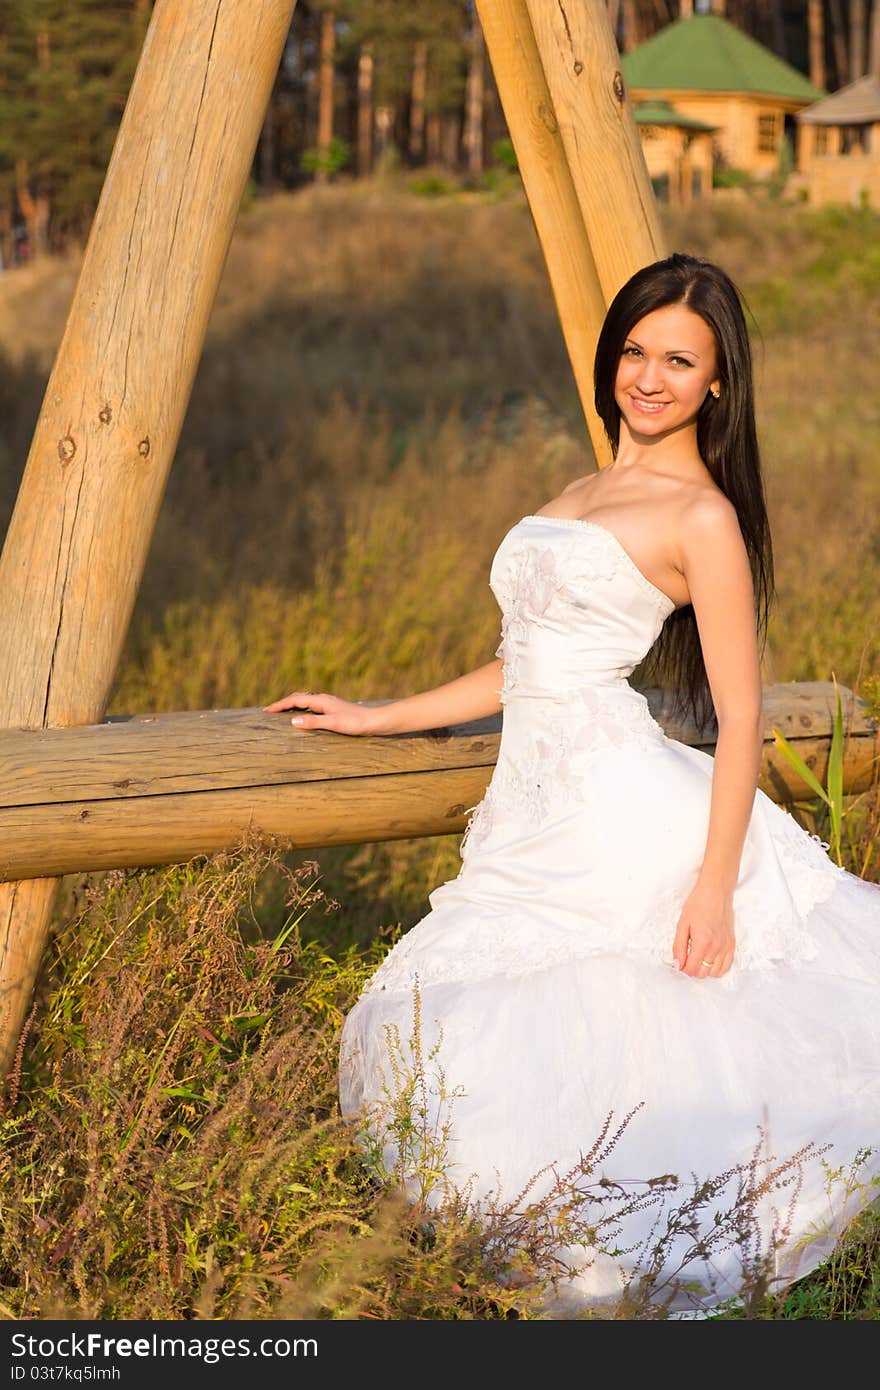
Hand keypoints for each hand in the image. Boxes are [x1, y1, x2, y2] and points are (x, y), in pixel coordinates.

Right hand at [262, 690, 377, 735]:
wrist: (376, 721)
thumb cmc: (356, 723)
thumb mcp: (334, 724)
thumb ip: (313, 722)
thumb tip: (292, 721)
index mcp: (321, 700)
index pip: (294, 700)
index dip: (279, 705)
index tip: (266, 711)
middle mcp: (323, 699)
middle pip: (298, 698)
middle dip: (282, 704)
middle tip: (269, 711)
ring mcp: (329, 704)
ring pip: (305, 701)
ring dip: (291, 705)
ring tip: (281, 713)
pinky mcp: (334, 709)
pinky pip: (311, 707)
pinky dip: (301, 709)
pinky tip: (303, 717)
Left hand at [672, 882, 735, 979]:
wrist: (716, 892)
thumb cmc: (699, 904)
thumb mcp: (682, 924)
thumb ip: (678, 947)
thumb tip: (677, 963)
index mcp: (703, 943)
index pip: (691, 969)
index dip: (682, 969)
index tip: (679, 963)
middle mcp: (716, 948)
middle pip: (702, 974)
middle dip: (692, 970)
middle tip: (686, 959)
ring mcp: (726, 947)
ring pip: (715, 973)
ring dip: (704, 970)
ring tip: (698, 959)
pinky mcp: (732, 945)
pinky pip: (727, 966)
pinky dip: (718, 969)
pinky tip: (710, 961)